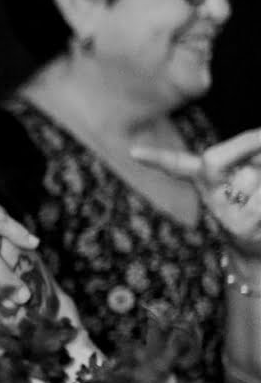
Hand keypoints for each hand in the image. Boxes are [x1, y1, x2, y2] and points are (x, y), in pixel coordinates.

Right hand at [131, 128, 260, 257]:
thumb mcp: (254, 162)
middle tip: (258, 154)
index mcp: (206, 178)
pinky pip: (260, 198)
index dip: (156, 158)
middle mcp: (208, 195)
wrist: (260, 243)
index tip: (133, 153)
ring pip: (248, 175)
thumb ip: (250, 143)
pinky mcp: (239, 227)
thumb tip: (255, 139)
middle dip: (240, 148)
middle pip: (212, 161)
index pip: (177, 164)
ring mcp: (221, 214)